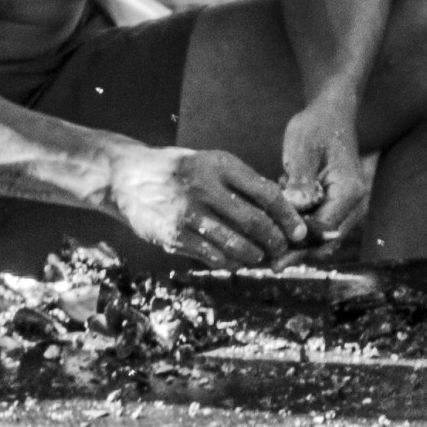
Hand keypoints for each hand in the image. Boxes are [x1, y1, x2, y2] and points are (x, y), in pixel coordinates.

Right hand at [101, 143, 303, 267]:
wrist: (126, 177)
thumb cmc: (179, 171)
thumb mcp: (210, 163)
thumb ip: (241, 183)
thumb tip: (282, 211)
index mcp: (220, 165)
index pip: (266, 193)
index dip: (289, 217)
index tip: (301, 232)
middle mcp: (205, 187)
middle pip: (255, 222)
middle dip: (276, 242)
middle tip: (282, 249)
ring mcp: (188, 214)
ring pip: (237, 245)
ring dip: (255, 256)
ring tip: (260, 257)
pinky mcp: (174, 236)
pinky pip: (213, 257)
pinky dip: (230, 263)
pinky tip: (235, 261)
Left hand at [278, 103, 374, 252]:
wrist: (330, 114)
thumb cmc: (316, 127)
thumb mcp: (303, 148)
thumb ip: (300, 178)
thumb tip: (294, 207)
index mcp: (348, 191)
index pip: (325, 230)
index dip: (300, 248)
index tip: (276, 261)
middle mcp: (352, 204)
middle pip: (325, 240)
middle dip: (297, 252)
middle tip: (267, 265)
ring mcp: (345, 205)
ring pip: (321, 236)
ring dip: (296, 243)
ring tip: (266, 253)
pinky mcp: (334, 204)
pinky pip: (317, 225)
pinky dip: (297, 230)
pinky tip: (272, 231)